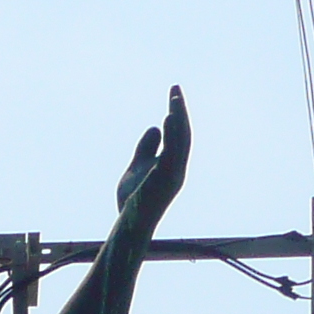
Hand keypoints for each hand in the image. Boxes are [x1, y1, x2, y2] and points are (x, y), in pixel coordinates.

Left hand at [116, 86, 190, 229]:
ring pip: (181, 141)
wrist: (129, 225)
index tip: (173, 94)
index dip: (177, 115)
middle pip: (184, 134)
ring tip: (174, 97)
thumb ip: (147, 148)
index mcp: (174, 167)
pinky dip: (172, 134)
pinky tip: (167, 118)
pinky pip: (172, 152)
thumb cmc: (133, 200)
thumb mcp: (137, 166)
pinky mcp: (164, 180)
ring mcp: (173, 175)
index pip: (179, 136)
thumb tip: (155, 126)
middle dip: (180, 111)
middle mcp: (178, 169)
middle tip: (175, 88)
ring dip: (178, 118)